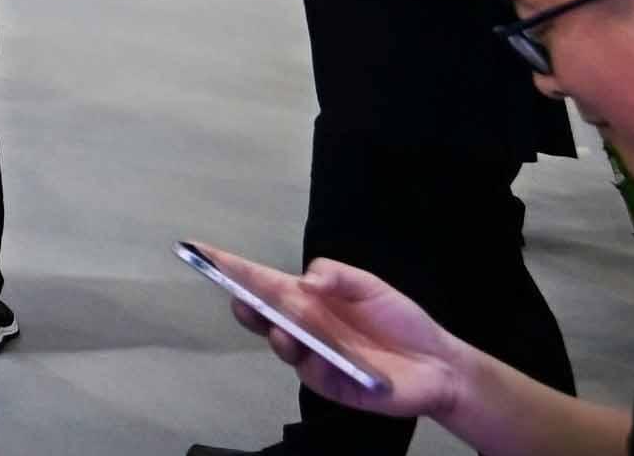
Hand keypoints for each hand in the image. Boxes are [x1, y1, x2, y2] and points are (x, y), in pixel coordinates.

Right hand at [192, 246, 450, 416]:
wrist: (438, 365)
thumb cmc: (400, 319)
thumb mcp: (371, 285)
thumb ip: (337, 275)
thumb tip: (305, 280)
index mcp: (305, 298)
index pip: (259, 279)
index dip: (228, 265)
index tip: (196, 249)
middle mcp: (302, 326)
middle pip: (260, 315)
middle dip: (244, 304)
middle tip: (238, 297)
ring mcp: (313, 356)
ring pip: (282, 346)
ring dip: (278, 336)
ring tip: (285, 331)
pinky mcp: (330, 384)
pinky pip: (314, 374)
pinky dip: (315, 365)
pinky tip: (322, 358)